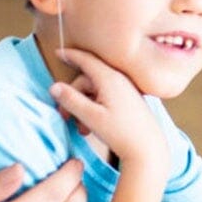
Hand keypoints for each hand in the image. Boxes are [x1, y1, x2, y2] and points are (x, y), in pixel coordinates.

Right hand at [49, 48, 168, 176]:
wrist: (148, 149)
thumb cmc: (120, 133)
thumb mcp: (90, 116)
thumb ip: (71, 100)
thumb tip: (54, 86)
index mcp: (110, 79)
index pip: (87, 60)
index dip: (71, 55)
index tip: (57, 52)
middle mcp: (119, 80)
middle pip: (87, 80)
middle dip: (72, 96)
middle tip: (64, 117)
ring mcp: (125, 91)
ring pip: (94, 92)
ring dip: (82, 108)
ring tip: (80, 129)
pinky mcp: (128, 101)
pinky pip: (105, 99)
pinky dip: (93, 110)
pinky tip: (89, 129)